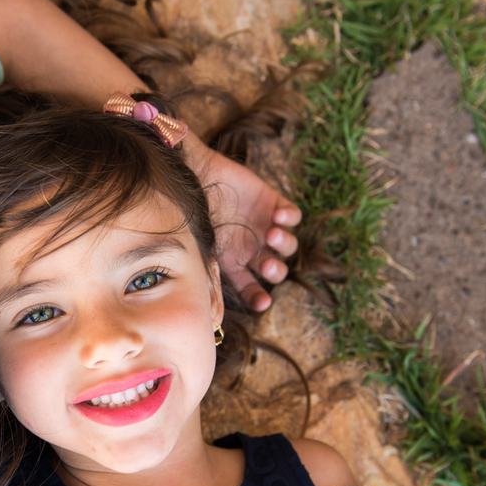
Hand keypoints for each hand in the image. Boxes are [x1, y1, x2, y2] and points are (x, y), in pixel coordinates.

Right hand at [192, 146, 301, 311]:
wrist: (194, 174)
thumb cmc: (192, 211)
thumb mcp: (200, 247)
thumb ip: (211, 274)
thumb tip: (213, 312)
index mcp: (233, 261)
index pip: (250, 286)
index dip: (258, 297)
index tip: (264, 303)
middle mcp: (251, 246)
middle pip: (274, 269)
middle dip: (275, 272)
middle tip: (268, 265)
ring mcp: (264, 225)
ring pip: (288, 245)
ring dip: (283, 244)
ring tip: (272, 234)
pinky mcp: (273, 203)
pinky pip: (294, 215)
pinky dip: (290, 218)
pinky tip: (278, 216)